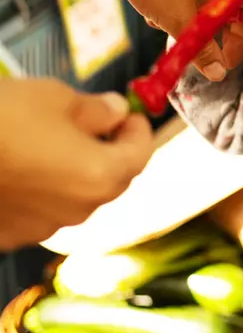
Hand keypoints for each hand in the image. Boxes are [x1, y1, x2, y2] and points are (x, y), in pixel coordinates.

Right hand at [0, 79, 152, 250]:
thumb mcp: (55, 97)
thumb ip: (96, 108)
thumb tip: (117, 111)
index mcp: (101, 176)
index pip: (141, 153)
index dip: (138, 130)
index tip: (131, 114)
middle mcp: (79, 210)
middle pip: (112, 180)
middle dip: (110, 151)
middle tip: (98, 125)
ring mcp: (43, 228)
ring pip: (75, 197)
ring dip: (74, 172)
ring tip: (51, 142)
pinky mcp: (10, 235)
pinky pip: (38, 210)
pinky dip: (39, 190)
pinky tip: (19, 166)